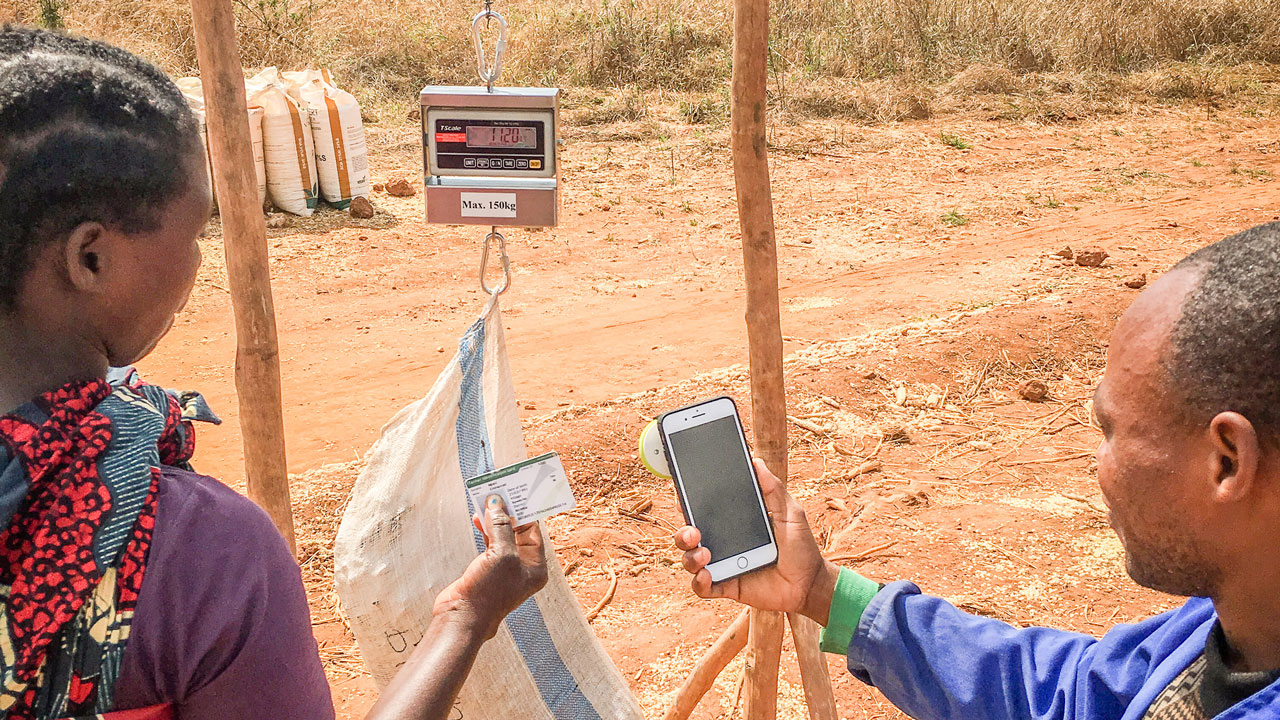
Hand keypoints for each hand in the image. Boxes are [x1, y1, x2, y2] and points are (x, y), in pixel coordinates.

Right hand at [433, 495, 547, 638]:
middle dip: (508, 513)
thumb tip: (498, 504)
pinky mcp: (487, 568)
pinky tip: (477, 518)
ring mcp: (504, 568)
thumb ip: (501, 527)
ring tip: (485, 501)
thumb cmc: (488, 591)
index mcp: (535, 566)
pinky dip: (485, 529)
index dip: (524, 511)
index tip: (514, 493)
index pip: (533, 531)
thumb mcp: (501, 554)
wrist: (463, 617)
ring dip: (494, 519)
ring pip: (502, 536)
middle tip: (498, 493)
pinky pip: (490, 543)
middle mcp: (523, 567)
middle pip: (518, 532)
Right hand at [674, 459, 839, 624]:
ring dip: (690, 556)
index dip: (688, 503)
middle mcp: (722, 543)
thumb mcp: (790, 513)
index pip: (702, 511)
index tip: (683, 495)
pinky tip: (708, 575)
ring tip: (705, 553)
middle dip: (683, 532)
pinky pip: (702, 587)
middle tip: (693, 531)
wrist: (811, 583)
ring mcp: (722, 565)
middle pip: (688, 535)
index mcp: (733, 522)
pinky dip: (699, 582)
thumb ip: (773, 489)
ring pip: (689, 560)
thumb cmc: (800, 546)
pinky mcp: (726, 586)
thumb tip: (756, 461)